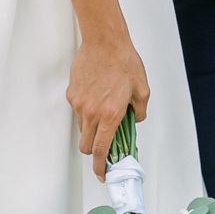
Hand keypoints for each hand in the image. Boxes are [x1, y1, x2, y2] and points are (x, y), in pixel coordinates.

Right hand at [68, 31, 149, 178]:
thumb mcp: (142, 89)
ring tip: (105, 112)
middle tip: (105, 146)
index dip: (100, 166)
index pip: (100, 150)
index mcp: (110, 114)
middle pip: (86, 145)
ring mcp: (79, 103)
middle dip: (94, 151)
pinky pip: (78, 111)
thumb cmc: (123, 61)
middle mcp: (91, 112)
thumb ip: (140, 110)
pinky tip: (97, 97)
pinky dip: (87, 112)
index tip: (102, 173)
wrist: (104, 40)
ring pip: (82, 128)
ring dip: (92, 129)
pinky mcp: (72, 94)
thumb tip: (135, 119)